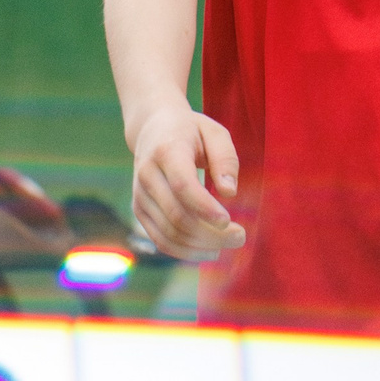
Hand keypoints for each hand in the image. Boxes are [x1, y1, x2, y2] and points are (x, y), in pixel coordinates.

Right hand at [129, 104, 245, 259]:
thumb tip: (229, 193)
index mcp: (167, 151)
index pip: (183, 186)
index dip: (205, 208)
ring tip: (229, 243)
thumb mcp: (214, 132)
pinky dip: (184, 250)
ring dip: (200, 245)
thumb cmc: (191, 131)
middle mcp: (147, 175)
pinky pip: (160, 239)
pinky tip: (209, 249)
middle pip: (177, 215)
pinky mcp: (139, 210)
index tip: (228, 222)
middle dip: (210, 233)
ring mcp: (139, 195)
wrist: (151, 129)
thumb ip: (225, 158)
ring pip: (168, 232)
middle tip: (240, 236)